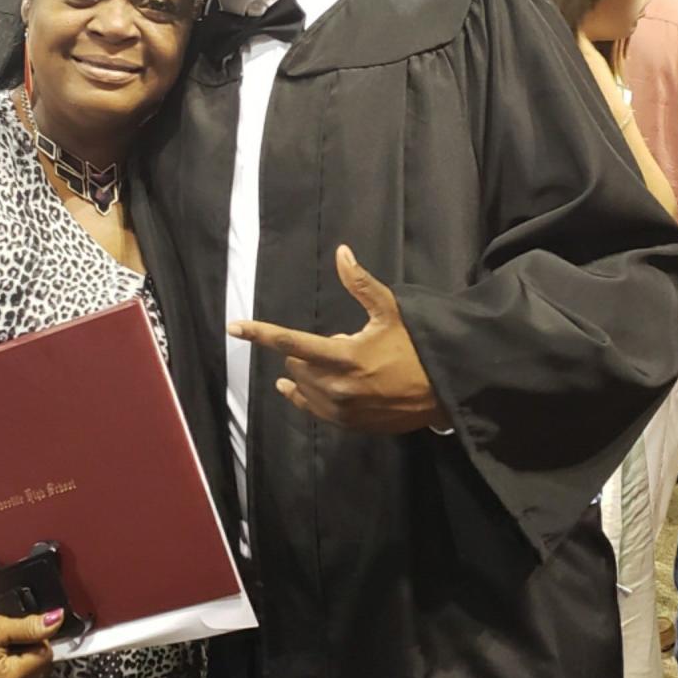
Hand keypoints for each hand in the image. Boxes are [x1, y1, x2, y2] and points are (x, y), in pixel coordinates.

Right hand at [0, 604, 63, 677]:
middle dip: (33, 649)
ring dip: (21, 655)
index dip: (41, 638)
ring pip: (21, 674)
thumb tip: (57, 620)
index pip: (43, 660)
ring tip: (4, 637)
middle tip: (17, 630)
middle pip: (35, 671)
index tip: (30, 624)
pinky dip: (8, 662)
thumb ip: (30, 628)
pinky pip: (5, 677)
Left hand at [228, 245, 448, 433]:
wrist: (442, 392)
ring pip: (302, 388)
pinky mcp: (347, 424)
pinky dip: (303, 396)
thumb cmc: (416, 348)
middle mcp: (337, 387)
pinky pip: (311, 409)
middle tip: (338, 343)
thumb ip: (361, 284)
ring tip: (335, 364)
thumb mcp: (391, 312)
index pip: (291, 343)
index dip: (260, 333)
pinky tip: (294, 389)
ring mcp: (341, 410)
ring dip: (307, 373)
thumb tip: (341, 252)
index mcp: (345, 357)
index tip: (234, 326)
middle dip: (304, 352)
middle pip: (296, 365)